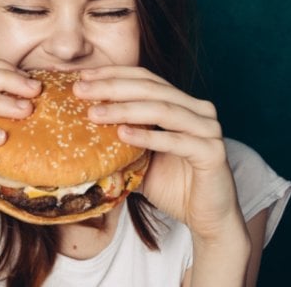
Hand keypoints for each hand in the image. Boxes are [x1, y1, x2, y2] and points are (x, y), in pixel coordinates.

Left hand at [73, 66, 244, 240]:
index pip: (145, 78)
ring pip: (162, 110)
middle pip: (150, 88)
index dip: (113, 74)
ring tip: (94, 113)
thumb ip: (120, 142)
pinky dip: (148, 136)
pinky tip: (122, 134)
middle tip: (80, 90)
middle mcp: (198, 110)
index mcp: (182, 104)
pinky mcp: (213, 152)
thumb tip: (77, 132)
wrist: (207, 217)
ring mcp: (208, 129)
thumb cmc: (173, 186)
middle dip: (112, 87)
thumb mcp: (139, 159)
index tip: (81, 76)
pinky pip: (177, 141)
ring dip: (125, 109)